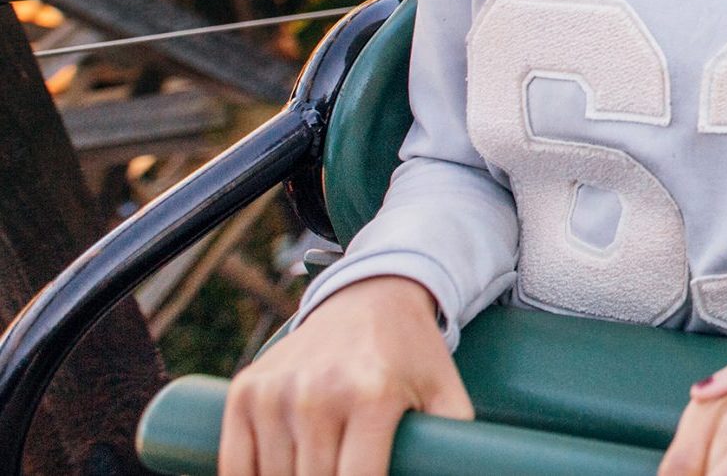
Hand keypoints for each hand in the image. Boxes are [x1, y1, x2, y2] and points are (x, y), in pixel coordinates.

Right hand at [220, 275, 472, 475]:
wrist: (371, 295)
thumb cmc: (412, 355)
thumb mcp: (446, 394)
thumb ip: (455, 445)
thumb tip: (465, 474)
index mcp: (374, 397)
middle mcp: (320, 393)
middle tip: (346, 469)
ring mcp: (277, 392)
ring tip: (324, 465)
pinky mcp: (246, 390)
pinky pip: (233, 466)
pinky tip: (277, 474)